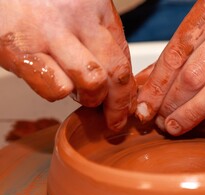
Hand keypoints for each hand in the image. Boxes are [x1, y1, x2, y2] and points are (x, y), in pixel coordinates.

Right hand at [0, 0, 136, 130]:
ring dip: (90, 98)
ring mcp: (50, 32)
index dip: (128, 88)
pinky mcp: (21, 50)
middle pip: (116, 72)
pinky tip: (53, 84)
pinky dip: (58, 94)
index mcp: (97, 6)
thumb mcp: (76, 10)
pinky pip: (56, 88)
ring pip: (93, 82)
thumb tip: (116, 80)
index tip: (126, 104)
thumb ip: (97, 37)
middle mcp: (79, 17)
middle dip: (119, 104)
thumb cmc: (37, 3)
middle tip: (114, 119)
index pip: (125, 57)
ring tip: (80, 95)